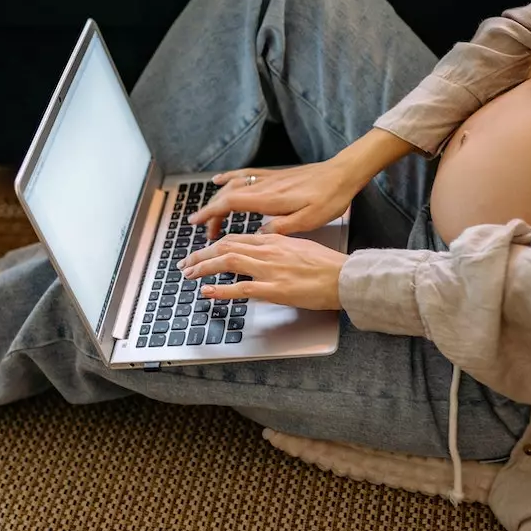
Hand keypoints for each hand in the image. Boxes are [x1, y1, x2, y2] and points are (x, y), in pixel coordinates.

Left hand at [176, 233, 346, 310]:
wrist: (344, 277)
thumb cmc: (326, 265)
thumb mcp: (299, 246)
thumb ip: (277, 246)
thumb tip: (262, 249)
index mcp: (274, 240)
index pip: (235, 239)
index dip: (214, 245)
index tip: (202, 251)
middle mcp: (268, 251)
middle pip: (225, 247)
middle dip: (201, 255)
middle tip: (186, 263)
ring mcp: (270, 270)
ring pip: (228, 262)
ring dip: (204, 267)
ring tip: (189, 274)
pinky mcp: (275, 289)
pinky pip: (241, 288)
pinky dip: (221, 289)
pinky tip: (208, 291)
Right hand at [188, 160, 362, 239]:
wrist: (343, 174)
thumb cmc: (329, 198)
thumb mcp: (308, 221)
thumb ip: (280, 228)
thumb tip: (258, 235)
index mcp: (269, 199)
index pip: (230, 204)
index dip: (210, 213)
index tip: (196, 224)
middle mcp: (264, 186)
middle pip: (227, 196)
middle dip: (211, 213)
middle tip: (206, 232)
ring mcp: (268, 179)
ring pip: (233, 186)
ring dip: (217, 199)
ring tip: (211, 215)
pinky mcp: (274, 175)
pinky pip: (244, 175)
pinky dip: (228, 178)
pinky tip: (220, 180)